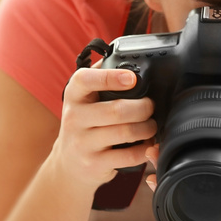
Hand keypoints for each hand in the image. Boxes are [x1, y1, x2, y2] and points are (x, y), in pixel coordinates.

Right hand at [51, 67, 155, 193]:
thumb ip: (100, 77)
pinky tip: (148, 144)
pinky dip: (145, 149)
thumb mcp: (83, 100)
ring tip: (151, 125)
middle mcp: (74, 118)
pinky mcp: (95, 164)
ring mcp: (83, 143)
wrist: (69, 165)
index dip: (110, 77)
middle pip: (116, 110)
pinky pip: (128, 156)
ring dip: (147, 128)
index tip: (132, 78)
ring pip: (125, 132)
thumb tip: (125, 55)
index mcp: (74, 96)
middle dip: (143, 107)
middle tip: (151, 107)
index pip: (85, 80)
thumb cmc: (84, 125)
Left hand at [144, 115, 220, 211]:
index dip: (179, 189)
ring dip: (175, 169)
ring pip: (196, 184)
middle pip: (194, 192)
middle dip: (169, 176)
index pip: (206, 200)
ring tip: (153, 154)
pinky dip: (188, 165)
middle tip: (151, 155)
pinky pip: (204, 175)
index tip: (159, 176)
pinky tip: (172, 156)